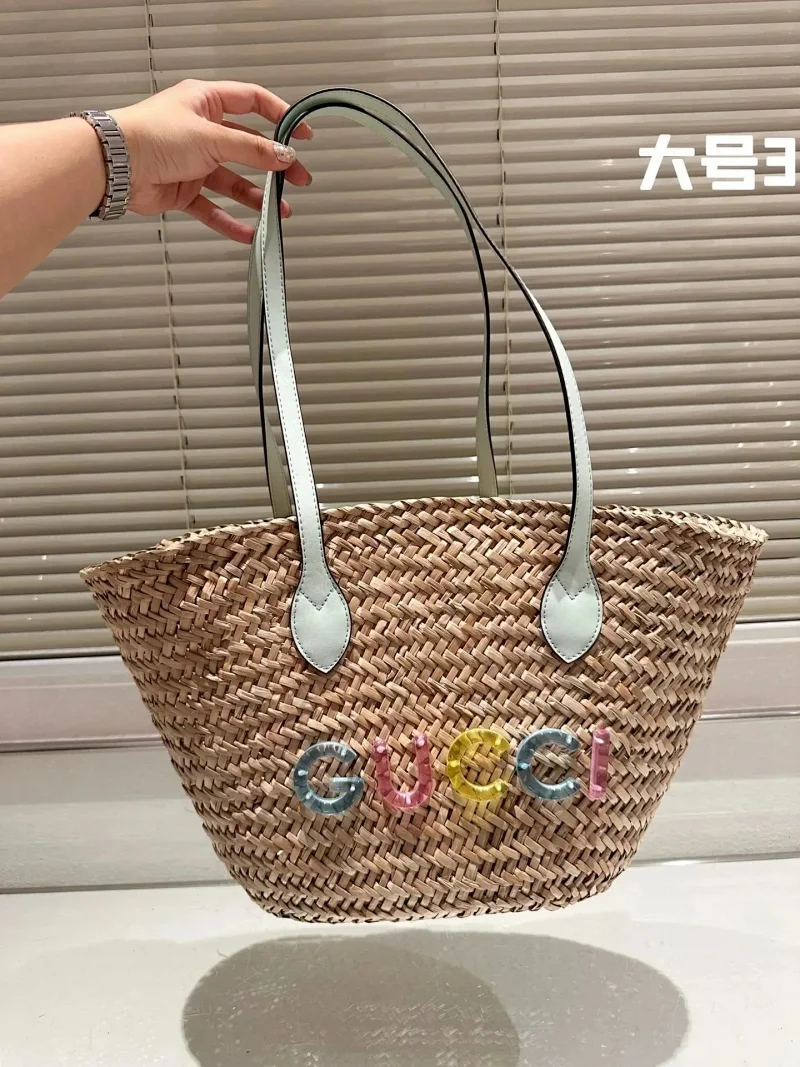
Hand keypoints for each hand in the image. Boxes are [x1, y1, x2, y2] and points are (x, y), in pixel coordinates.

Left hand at [109, 79, 312, 242]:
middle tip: (298, 178)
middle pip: (248, 148)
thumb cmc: (150, 136)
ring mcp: (193, 161)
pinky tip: (248, 232)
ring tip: (278, 211)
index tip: (302, 133)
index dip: (280, 115)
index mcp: (206, 102)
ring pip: (233, 181)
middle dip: (274, 165)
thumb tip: (283, 153)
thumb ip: (251, 149)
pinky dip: (229, 221)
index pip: (252, 102)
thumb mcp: (211, 137)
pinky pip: (212, 208)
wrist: (115, 166)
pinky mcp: (183, 189)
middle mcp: (201, 130)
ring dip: (256, 197)